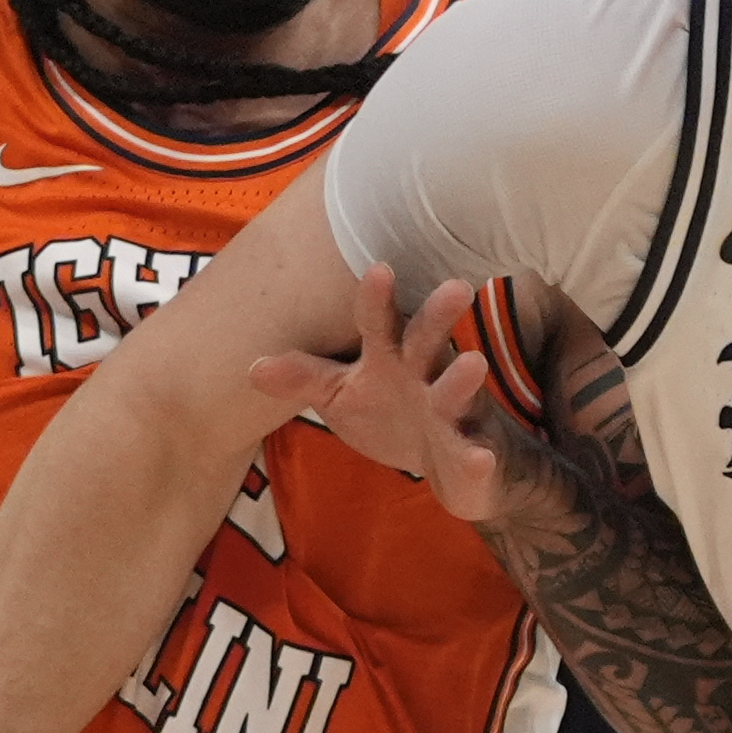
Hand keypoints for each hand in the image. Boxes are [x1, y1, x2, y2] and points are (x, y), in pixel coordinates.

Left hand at [241, 266, 518, 521]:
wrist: (449, 463)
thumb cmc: (391, 412)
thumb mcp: (341, 395)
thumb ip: (304, 378)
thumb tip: (252, 368)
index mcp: (390, 357)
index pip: (380, 323)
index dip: (377, 299)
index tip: (379, 269)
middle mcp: (425, 375)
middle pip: (429, 341)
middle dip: (440, 317)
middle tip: (458, 286)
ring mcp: (453, 413)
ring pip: (457, 392)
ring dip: (463, 379)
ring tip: (473, 363)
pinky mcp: (472, 454)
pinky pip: (475, 456)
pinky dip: (477, 458)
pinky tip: (479, 457)